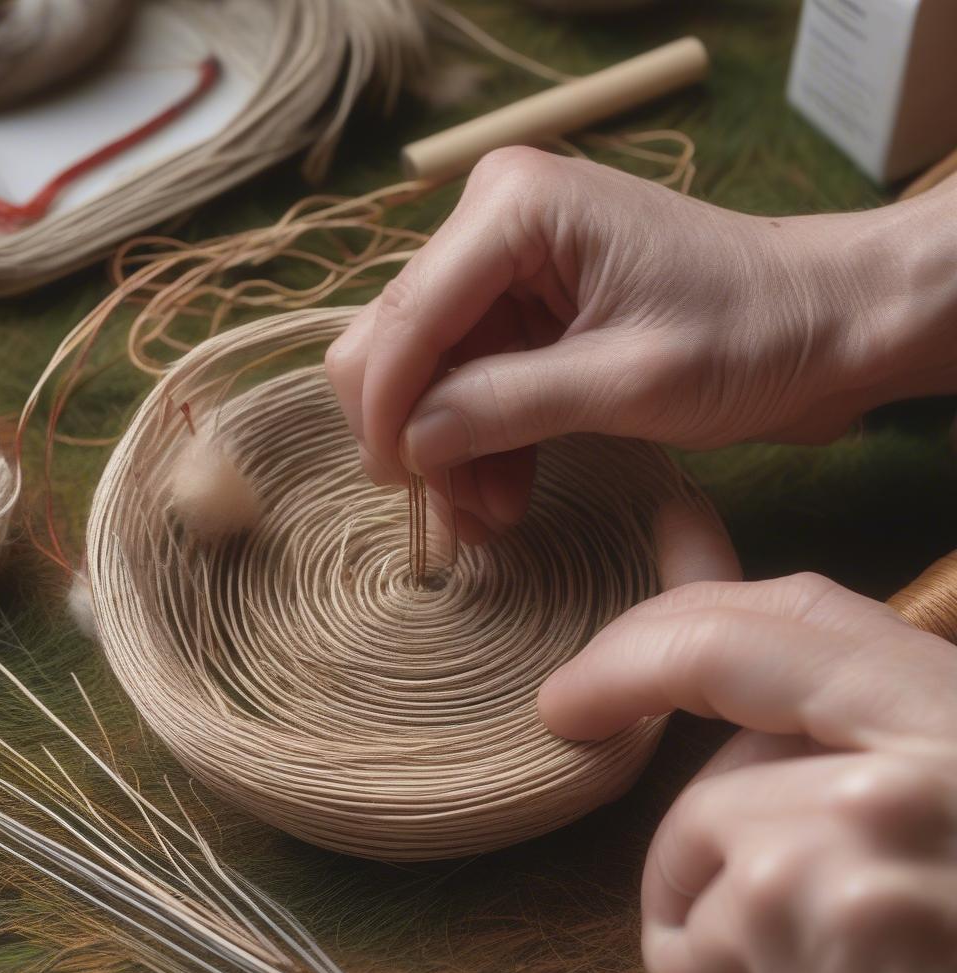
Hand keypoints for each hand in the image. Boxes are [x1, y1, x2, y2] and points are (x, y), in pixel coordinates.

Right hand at [325, 147, 955, 542]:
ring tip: (489, 519)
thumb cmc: (751, 338)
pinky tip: (503, 495)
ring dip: (449, 448)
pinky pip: (471, 382)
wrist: (829, 326)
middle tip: (456, 512)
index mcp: (514, 209)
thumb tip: (407, 445)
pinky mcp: (530, 309)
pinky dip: (480, 441)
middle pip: (399, 338)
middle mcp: (496, 222)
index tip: (398, 489)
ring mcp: (510, 266)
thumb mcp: (627, 380)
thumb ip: (506, 405)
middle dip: (419, 431)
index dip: (387, 409)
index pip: (406, 316)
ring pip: (428, 371)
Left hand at [538, 573, 956, 972]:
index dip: (694, 590)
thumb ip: (841, 715)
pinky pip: (685, 931)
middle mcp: (919, 750)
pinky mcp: (806, 913)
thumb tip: (714, 598)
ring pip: (693, 819)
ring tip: (780, 958)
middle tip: (568, 704)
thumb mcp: (936, 791)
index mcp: (951, 713)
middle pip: (716, 657)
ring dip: (696, 894)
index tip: (627, 581)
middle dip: (623, 673)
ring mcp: (861, 825)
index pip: (802, 607)